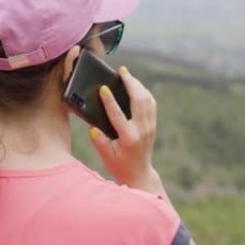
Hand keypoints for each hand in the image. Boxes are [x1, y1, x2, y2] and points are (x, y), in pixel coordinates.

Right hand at [88, 66, 157, 185]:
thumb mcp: (106, 155)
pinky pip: (151, 104)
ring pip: (147, 99)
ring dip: (137, 85)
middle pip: (138, 101)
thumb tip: (92, 127)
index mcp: (128, 137)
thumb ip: (99, 141)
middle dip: (130, 83)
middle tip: (121, 71)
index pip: (118, 115)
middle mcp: (141, 130)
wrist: (138, 173)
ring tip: (127, 75)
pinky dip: (144, 92)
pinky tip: (136, 86)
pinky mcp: (152, 125)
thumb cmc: (119, 164)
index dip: (110, 101)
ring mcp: (149, 126)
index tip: (104, 88)